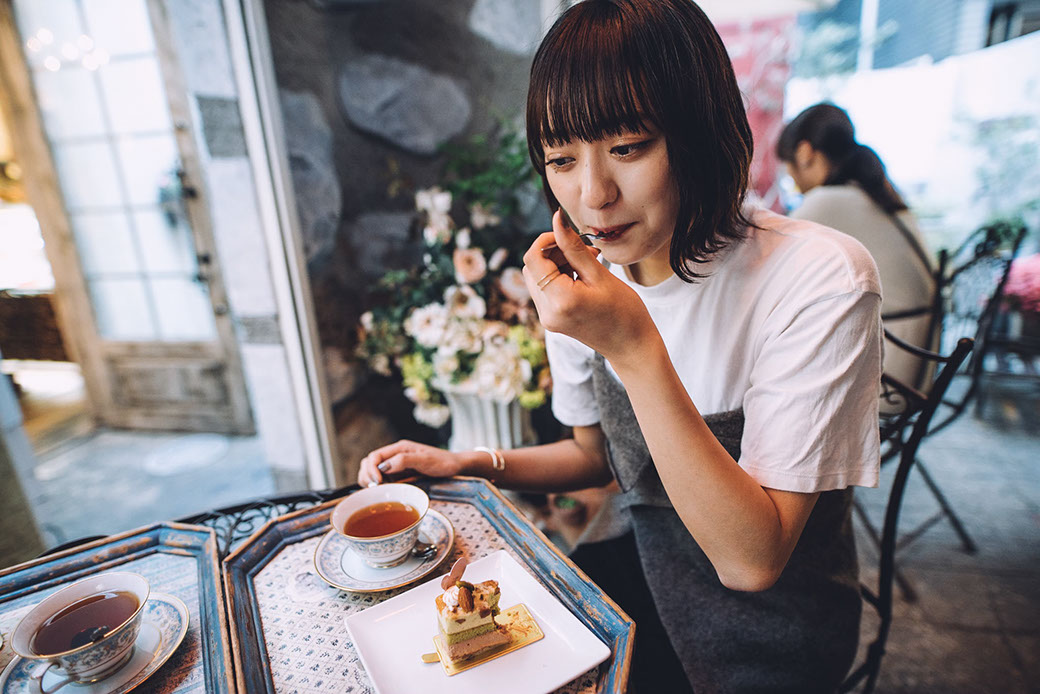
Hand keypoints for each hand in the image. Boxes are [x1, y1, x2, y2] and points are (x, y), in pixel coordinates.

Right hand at [357, 439, 463, 486]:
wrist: (456, 467)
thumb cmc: (443, 461)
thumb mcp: (425, 460)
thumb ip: (405, 460)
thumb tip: (384, 466)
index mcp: (399, 449)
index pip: (374, 457)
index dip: (370, 469)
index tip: (376, 482)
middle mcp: (395, 456)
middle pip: (369, 464)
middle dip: (367, 476)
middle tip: (375, 489)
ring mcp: (397, 467)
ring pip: (374, 473)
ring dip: (371, 482)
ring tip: (379, 491)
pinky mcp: (401, 476)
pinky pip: (384, 481)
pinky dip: (380, 487)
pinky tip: (385, 493)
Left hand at [522, 209, 655, 360]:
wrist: (631, 346)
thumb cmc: (624, 311)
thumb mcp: (600, 275)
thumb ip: (574, 247)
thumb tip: (557, 219)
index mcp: (559, 300)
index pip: (533, 258)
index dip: (545, 239)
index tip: (567, 234)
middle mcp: (547, 312)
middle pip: (533, 267)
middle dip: (554, 252)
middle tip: (585, 252)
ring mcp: (547, 318)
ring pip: (537, 277)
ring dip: (556, 264)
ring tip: (587, 265)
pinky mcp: (551, 319)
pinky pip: (545, 289)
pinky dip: (558, 277)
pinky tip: (581, 277)